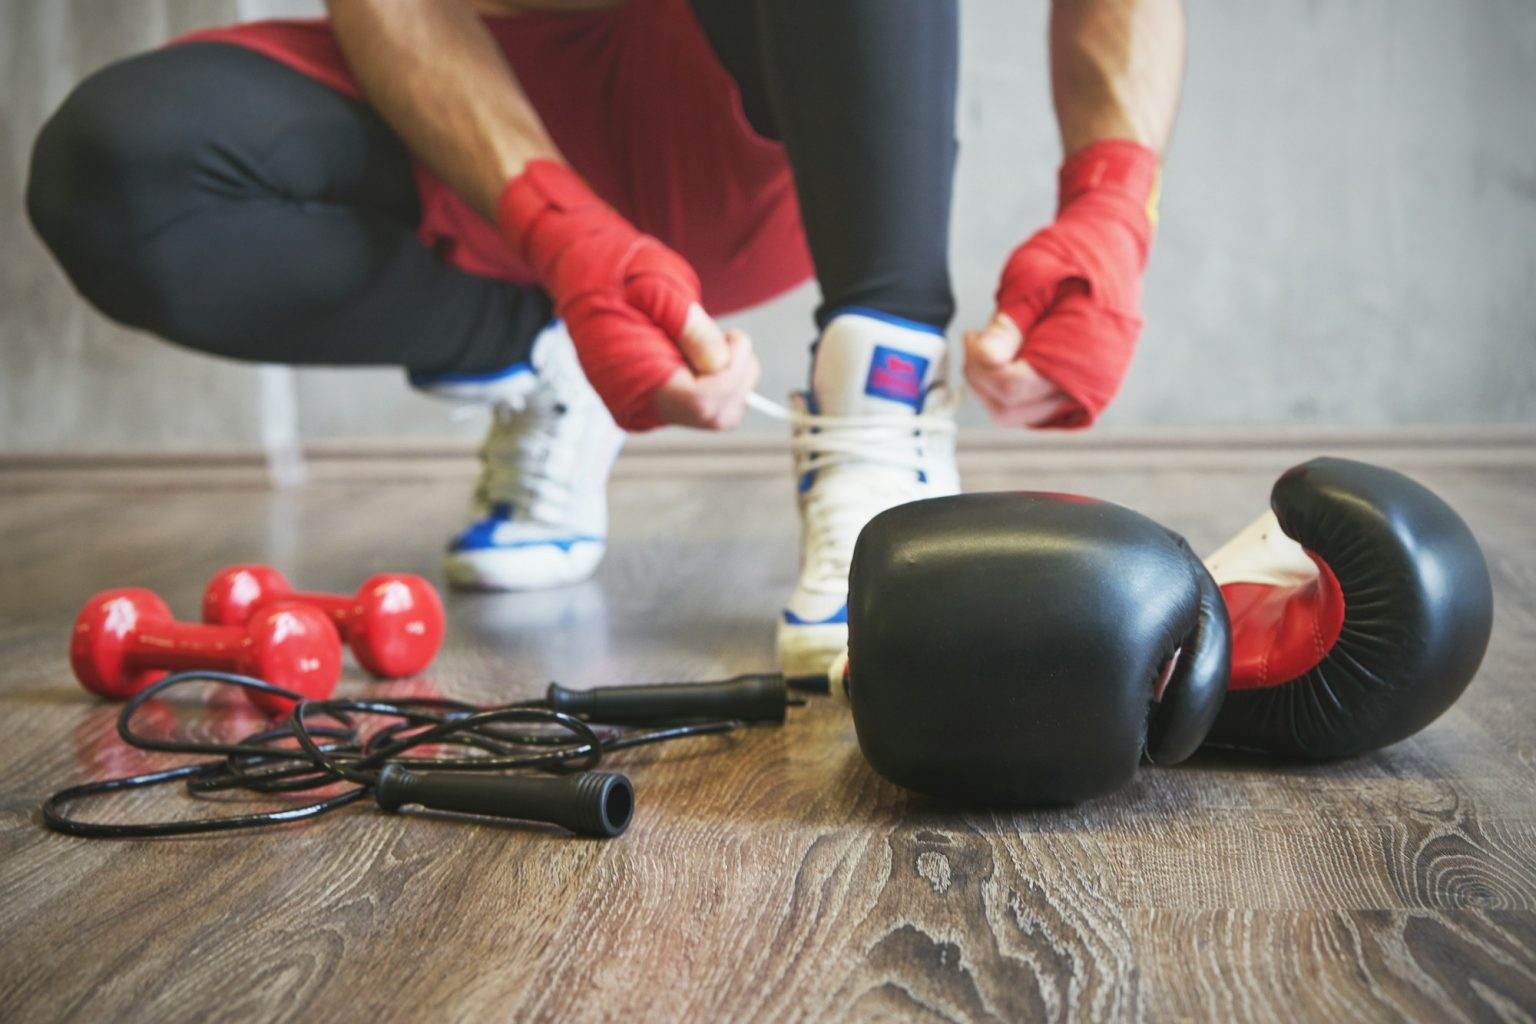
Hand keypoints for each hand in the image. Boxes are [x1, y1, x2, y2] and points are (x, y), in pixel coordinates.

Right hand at [499, 159, 738, 431]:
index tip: (733, 335)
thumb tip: (720, 363)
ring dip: (725, 376)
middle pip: (715, 416)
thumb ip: (693, 329)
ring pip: (713, 413)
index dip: (731, 373)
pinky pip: (699, 405)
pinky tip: (693, 350)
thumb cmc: (617, 272)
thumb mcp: (659, 287)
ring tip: (701, 338)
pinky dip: (711, 378)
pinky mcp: (652, 402)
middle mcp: (637, 407)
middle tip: (723, 335)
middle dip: (734, 376)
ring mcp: (644, 408)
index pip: (703, 404)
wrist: (583, 271)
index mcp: (634, 382)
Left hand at [969, 140, 1158, 429]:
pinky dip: (1013, 391)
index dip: (980, 365)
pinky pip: (1035, 409)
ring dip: (993, 387)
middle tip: (976, 342)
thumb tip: (982, 356)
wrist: (1112, 249)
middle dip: (982, 378)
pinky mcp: (1081, 393)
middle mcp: (1091, 386)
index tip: (971, 335)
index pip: (1012, 387)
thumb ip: (1007, 324)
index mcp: (1083, 356)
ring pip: (1018, 415)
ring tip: (992, 347)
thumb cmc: (1073, 256)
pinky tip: (1010, 357)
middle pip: (1010, 410)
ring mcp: (1089, 394)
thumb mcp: (1032, 279)